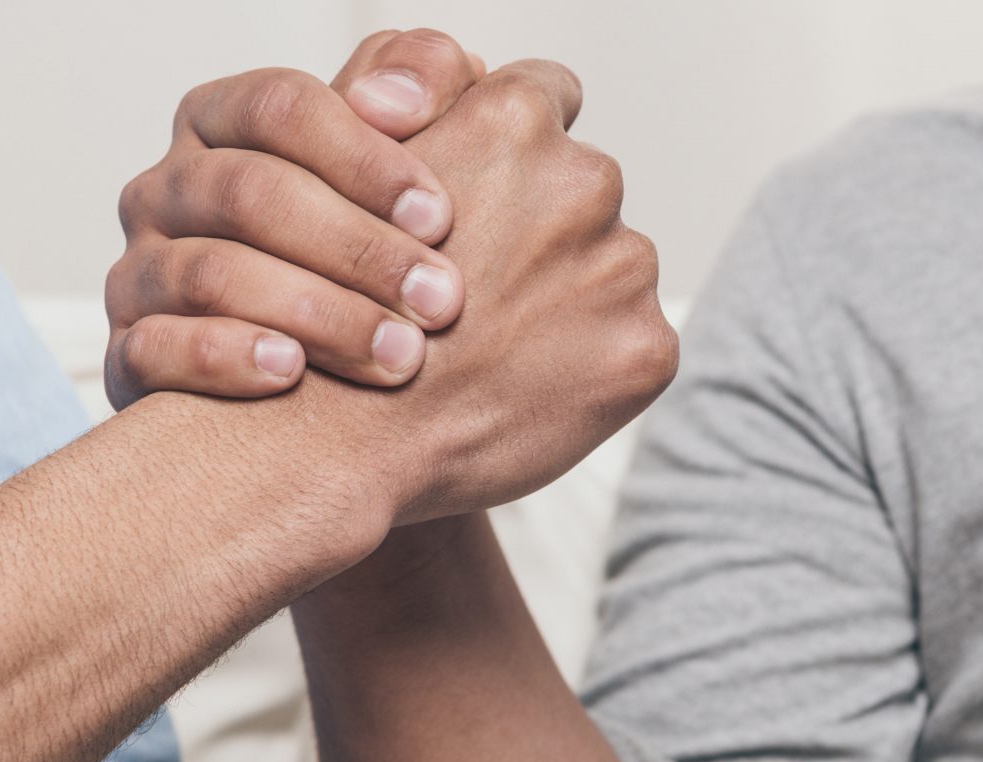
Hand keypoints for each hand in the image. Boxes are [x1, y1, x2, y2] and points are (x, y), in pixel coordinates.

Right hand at [105, 31, 484, 406]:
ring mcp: (138, 272)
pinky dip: (223, 360)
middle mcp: (165, 189)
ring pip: (210, 275)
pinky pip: (155, 349)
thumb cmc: (373, 240)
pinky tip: (290, 372)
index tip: (439, 218)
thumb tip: (389, 100)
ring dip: (314, 314)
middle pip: (248, 193)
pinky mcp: (128, 353)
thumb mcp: (415, 143)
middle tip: (438, 302)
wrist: (319, 381)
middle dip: (355, 248)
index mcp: (221, 122)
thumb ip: (423, 80)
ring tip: (394, 354)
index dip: (363, 158)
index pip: (279, 108)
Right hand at [372, 59, 676, 518]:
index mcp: (512, 121)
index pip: (547, 99)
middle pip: (583, 189)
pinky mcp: (645, 348)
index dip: (510, 157)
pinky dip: (589, 367)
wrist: (342, 442)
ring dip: (569, 299)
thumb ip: (431, 124)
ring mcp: (623, 267)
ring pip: (611, 267)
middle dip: (542, 232)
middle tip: (475, 296)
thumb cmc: (337, 315)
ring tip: (492, 351)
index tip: (481, 206)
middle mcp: (582, 179)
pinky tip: (521, 388)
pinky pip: (631, 343)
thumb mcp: (356, 178)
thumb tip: (472, 97)